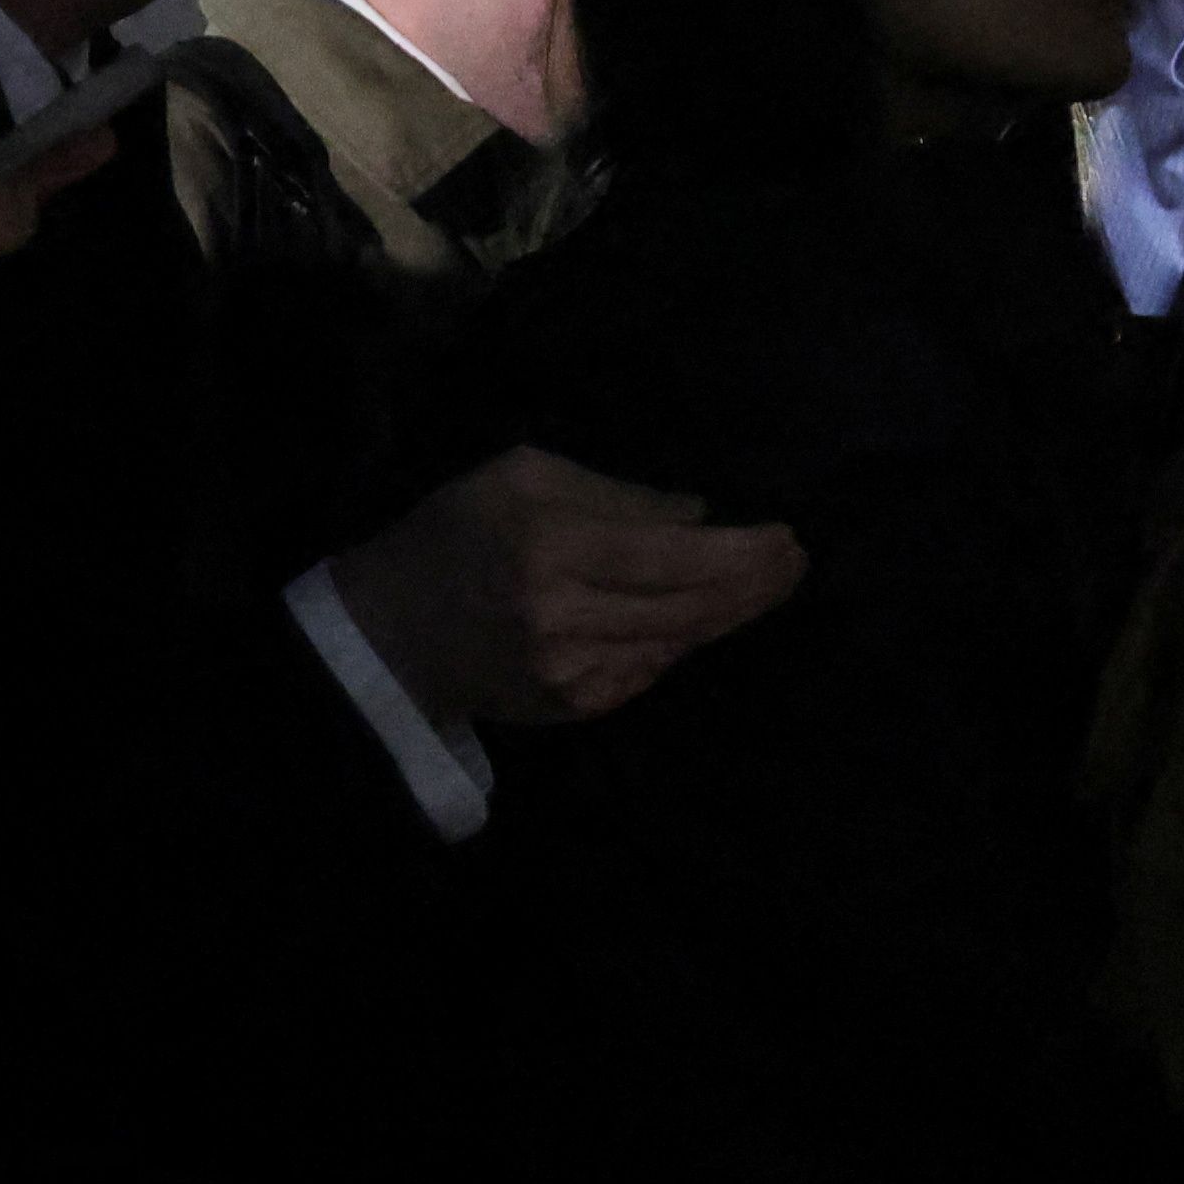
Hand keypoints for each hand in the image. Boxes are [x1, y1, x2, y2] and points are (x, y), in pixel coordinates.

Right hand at [323, 447, 809, 729]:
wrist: (388, 632)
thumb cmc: (456, 534)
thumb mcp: (522, 477)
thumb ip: (614, 493)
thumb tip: (697, 515)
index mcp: (550, 547)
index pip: (672, 555)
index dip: (741, 551)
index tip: (788, 537)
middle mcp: (565, 618)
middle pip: (690, 607)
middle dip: (755, 586)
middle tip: (796, 563)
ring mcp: (569, 673)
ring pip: (678, 643)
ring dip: (729, 615)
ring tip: (766, 584)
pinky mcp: (571, 707)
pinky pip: (650, 672)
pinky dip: (681, 642)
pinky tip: (701, 618)